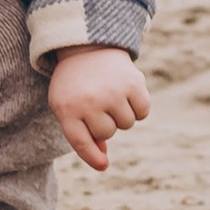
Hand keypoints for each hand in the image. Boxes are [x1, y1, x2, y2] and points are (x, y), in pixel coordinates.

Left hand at [46, 44, 150, 173]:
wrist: (87, 44)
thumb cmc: (75, 82)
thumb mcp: (67, 106)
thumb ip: (82, 135)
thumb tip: (103, 161)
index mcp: (67, 108)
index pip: (81, 143)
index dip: (93, 157)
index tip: (103, 165)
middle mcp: (89, 101)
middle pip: (108, 133)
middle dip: (105, 122)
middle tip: (97, 100)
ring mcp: (112, 92)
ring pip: (126, 123)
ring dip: (121, 113)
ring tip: (110, 92)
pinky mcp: (133, 83)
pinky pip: (142, 112)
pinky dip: (138, 106)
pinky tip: (126, 91)